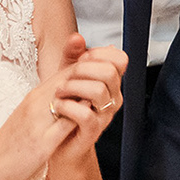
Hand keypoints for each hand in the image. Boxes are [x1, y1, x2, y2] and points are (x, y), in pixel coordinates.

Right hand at [0, 66, 102, 179]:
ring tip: (109, 98)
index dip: (89, 69)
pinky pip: (66, 125)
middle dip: (95, 77)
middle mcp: (35, 104)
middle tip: (115, 79)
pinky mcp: (40, 144)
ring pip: (70, 98)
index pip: (66, 73)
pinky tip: (95, 119)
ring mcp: (37, 122)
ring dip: (91, 96)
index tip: (107, 70)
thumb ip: (46, 105)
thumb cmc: (8, 146)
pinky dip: (81, 118)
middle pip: (70, 79)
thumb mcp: (27, 118)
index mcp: (34, 98)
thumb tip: (67, 98)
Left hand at [46, 45, 126, 159]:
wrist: (60, 141)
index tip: (81, 58)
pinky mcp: (93, 131)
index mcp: (110, 82)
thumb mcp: (68, 77)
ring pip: (99, 91)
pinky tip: (59, 106)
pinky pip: (85, 114)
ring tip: (59, 92)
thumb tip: (77, 37)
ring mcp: (105, 115)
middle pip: (110, 72)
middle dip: (83, 69)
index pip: (120, 59)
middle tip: (67, 77)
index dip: (99, 53)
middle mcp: (113, 98)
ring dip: (73, 87)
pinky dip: (67, 107)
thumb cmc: (66, 108)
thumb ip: (72, 56)